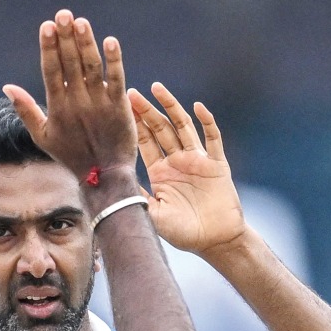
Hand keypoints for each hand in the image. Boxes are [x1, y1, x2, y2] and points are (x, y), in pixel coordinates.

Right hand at [3, 10, 136, 185]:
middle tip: (63, 14)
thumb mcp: (43, 136)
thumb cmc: (71, 156)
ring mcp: (99, 103)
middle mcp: (77, 102)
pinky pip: (116, 79)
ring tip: (81, 22)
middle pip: (70, 64)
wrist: (104, 176)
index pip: (51, 71)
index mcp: (57, 107)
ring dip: (86, 43)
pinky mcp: (119, 106)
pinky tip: (110, 41)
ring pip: (91, 68)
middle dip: (66, 38)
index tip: (46, 26)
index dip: (49, 48)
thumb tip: (7, 86)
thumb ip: (25, 110)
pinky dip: (114, 61)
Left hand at [129, 82, 246, 256]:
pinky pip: (213, 138)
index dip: (133, 125)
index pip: (144, 142)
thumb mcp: (154, 214)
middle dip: (146, 111)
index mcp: (160, 172)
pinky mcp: (217, 164)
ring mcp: (198, 160)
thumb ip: (137, 196)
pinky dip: (206, 121)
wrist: (215, 241)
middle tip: (131, 92)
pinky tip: (197, 107)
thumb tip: (113, 182)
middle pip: (160, 129)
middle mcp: (177, 161)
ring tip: (157, 88)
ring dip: (171, 107)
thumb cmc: (183, 232)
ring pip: (182, 126)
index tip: (119, 108)